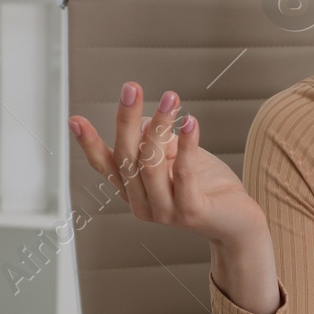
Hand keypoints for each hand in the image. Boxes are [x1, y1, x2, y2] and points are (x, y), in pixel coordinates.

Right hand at [69, 81, 267, 246]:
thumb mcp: (178, 158)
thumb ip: (159, 144)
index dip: (89, 143)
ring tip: (171, 98)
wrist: (239, 224)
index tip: (75, 119)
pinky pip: (184, 173)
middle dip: (126, 119)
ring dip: (160, 126)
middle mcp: (142, 204)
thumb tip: (146, 121)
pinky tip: (190, 122)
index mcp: (134, 191)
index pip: (106, 165)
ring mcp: (164, 212)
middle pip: (127, 157)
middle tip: (131, 88)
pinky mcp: (190, 213)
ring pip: (152, 163)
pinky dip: (187, 145)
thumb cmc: (208, 188)